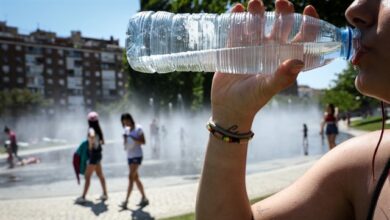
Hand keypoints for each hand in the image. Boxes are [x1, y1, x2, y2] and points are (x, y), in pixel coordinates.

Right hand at [211, 0, 318, 130]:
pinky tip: (236, 9)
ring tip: (254, 3)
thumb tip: (298, 61)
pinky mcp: (234, 48)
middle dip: (282, 12)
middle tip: (281, 2)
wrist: (227, 107)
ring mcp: (252, 48)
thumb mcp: (267, 88)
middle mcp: (271, 50)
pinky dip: (236, 18)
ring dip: (257, 12)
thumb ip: (282, 77)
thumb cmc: (251, 100)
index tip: (308, 8)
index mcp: (284, 59)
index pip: (302, 38)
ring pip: (258, 24)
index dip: (308, 22)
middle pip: (281, 26)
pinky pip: (236, 29)